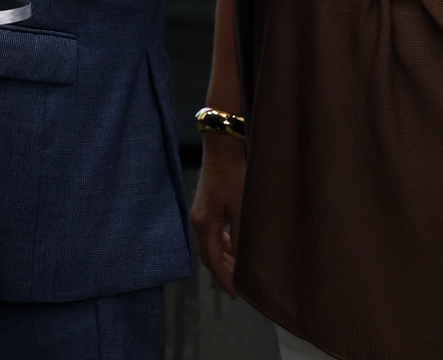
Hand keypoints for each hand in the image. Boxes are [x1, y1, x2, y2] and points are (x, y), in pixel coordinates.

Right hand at [190, 133, 244, 296]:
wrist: (222, 147)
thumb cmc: (233, 176)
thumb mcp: (241, 209)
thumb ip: (241, 237)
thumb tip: (244, 261)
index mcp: (204, 224)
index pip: (212, 261)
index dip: (224, 279)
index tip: (236, 295)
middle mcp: (198, 221)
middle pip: (209, 255)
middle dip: (224, 272)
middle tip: (240, 287)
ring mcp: (201, 212)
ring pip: (212, 244)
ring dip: (226, 258)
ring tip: (241, 270)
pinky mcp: (206, 205)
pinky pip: (214, 232)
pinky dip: (225, 244)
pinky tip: (236, 245)